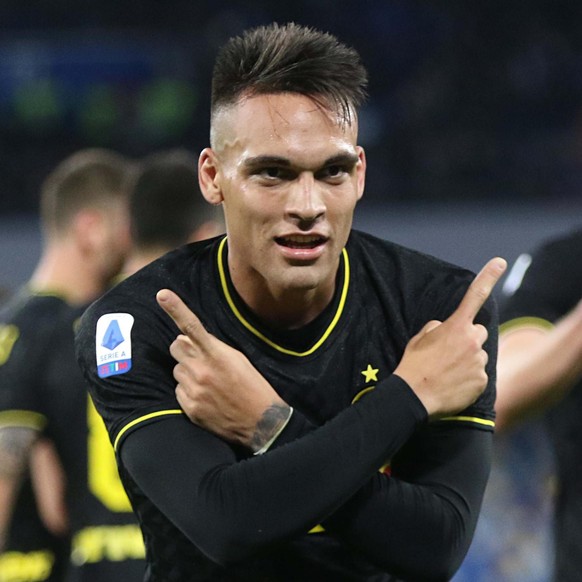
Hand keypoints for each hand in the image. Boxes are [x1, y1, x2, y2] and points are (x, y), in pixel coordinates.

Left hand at [157, 290, 289, 451]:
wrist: (261, 422)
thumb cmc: (253, 386)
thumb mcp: (238, 359)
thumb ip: (213, 348)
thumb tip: (188, 340)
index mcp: (217, 354)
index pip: (192, 326)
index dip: (176, 309)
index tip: (162, 295)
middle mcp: (201, 370)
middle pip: (176, 347)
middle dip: (184, 350)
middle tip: (200, 359)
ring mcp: (194, 389)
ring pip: (177, 370)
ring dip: (188, 372)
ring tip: (209, 383)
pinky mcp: (189, 407)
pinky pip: (178, 391)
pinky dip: (189, 392)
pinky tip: (207, 397)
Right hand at [394, 257, 506, 419]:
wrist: (414, 396)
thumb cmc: (414, 365)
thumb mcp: (419, 338)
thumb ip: (438, 328)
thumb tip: (447, 330)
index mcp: (456, 326)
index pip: (475, 296)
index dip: (488, 277)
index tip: (500, 261)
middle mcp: (472, 341)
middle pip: (479, 333)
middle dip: (468, 339)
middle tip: (450, 353)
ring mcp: (479, 362)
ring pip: (479, 356)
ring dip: (468, 361)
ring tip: (448, 372)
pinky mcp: (482, 381)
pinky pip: (479, 376)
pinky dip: (469, 379)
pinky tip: (453, 384)